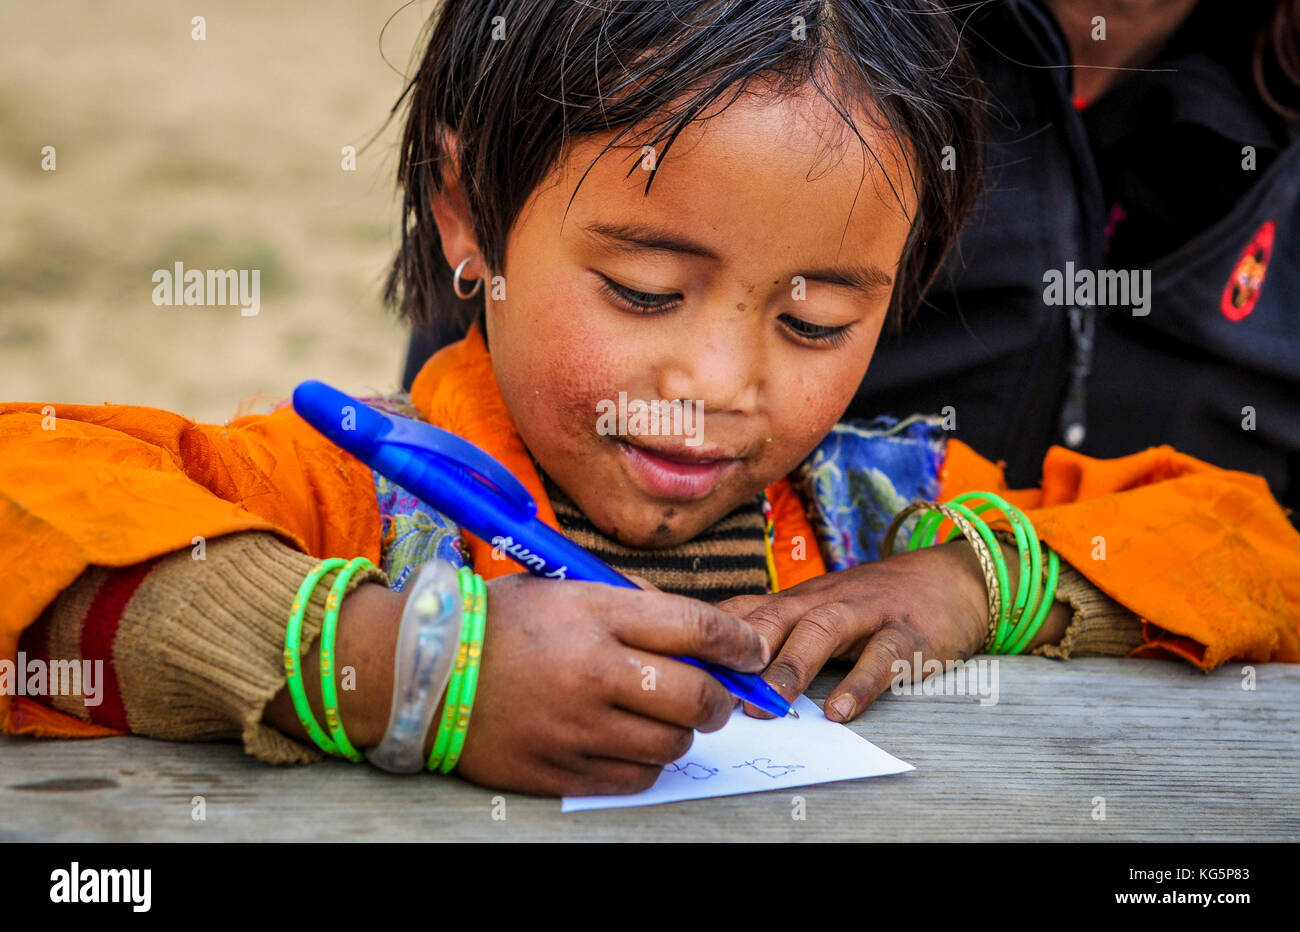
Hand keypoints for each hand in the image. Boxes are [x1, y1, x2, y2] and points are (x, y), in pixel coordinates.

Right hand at [455, 573, 767, 795]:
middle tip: (717, 696)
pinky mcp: (558, 770)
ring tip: (665, 716)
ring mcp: (575, 728)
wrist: (420, 669)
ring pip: (672, 744)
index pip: (694, 627)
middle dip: (721, 698)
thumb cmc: (499, 621)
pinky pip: (635, 777)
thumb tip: (700, 634)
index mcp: (593, 615)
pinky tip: (632, 742)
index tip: (753, 653)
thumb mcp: (565, 587)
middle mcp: (591, 672)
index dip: (738, 642)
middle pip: (696, 696)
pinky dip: (647, 762)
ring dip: (683, 732)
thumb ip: (632, 604)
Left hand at [717, 542, 992, 723]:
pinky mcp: (908, 633)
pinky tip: (841, 712)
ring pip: (822, 630)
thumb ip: (774, 633)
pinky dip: (860, 685)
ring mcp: (866, 613)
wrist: (953, 580)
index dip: (706, 636)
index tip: (672, 662)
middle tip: (712, 688)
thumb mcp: (819, 610)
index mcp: (797, 600)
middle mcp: (824, 601)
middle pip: (774, 616)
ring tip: (769, 703)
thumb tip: (712, 668)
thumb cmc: (873, 604)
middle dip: (739, 651)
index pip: (742, 611)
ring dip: (791, 666)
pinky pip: (882, 657)